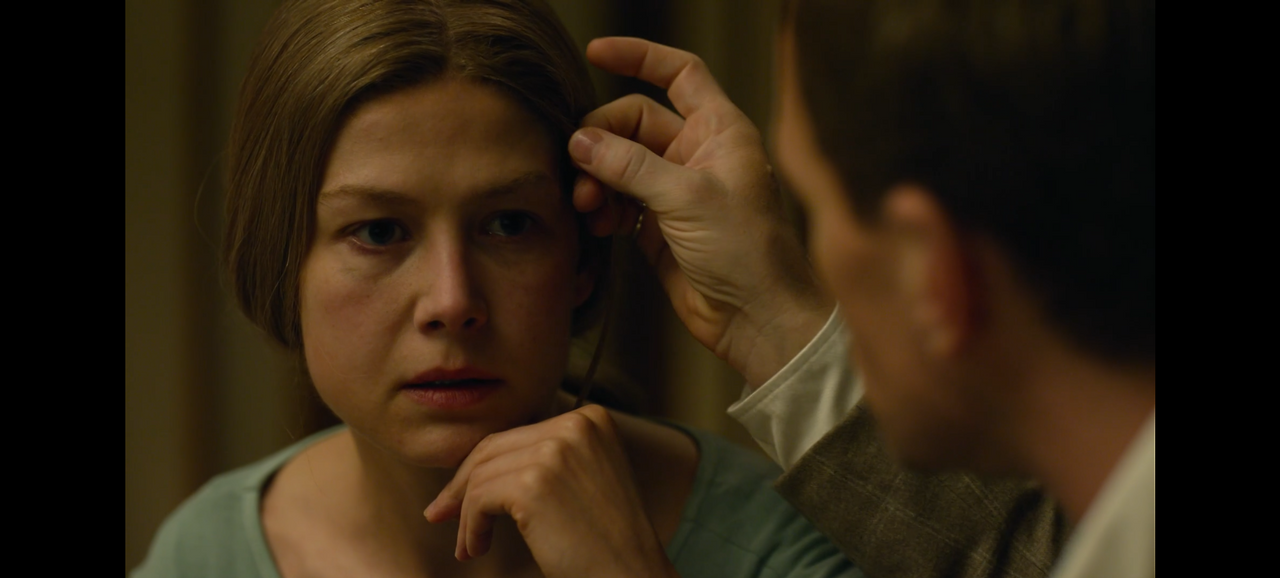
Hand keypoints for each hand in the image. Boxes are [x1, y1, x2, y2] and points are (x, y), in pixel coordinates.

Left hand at [424, 405, 676, 577]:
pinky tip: (477, 547)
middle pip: (494, 449)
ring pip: (482, 476)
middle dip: (463, 485)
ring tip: (470, 544)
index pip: (518, 434)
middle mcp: (575, 425)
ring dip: (467, 514)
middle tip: (441, 514)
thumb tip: (477, 464)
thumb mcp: (585, 477)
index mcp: (591, 418)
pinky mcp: (533, 484)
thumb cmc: (607, 539)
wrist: (630, 574)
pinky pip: (479, 500)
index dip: (484, 465)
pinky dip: (471, 527)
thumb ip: (547, 457)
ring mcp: (555, 452)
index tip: (460, 494)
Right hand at [569, 37, 832, 386]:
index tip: (596, 51)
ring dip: (597, 179)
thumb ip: (631, 166)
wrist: (758, 319)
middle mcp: (697, 155)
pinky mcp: (658, 227)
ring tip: (587, 207)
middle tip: (580, 166)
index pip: (679, 73)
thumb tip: (581, 141)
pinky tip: (597, 226)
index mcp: (720, 131)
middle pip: (634, 123)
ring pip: (620, 164)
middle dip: (602, 140)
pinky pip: (618, 202)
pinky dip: (602, 208)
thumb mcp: (688, 198)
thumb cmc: (747, 252)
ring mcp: (675, 191)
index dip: (640, 57)